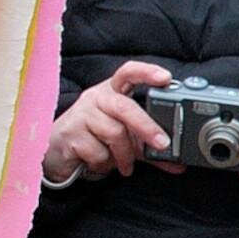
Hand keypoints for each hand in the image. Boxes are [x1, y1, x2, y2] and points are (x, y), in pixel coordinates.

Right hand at [43, 60, 181, 182]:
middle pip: (125, 107)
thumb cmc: (96, 140)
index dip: (146, 73)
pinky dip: (105, 163)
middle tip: (162, 144)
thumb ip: (151, 150)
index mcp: (112, 93)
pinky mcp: (71, 133)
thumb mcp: (128, 143)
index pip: (127, 74)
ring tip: (124, 164)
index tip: (166, 77)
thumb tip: (179, 164)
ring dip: (124, 155)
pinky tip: (100, 162)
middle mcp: (97, 98)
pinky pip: (98, 151)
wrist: (59, 153)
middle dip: (146, 127)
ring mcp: (82, 114)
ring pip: (114, 133)